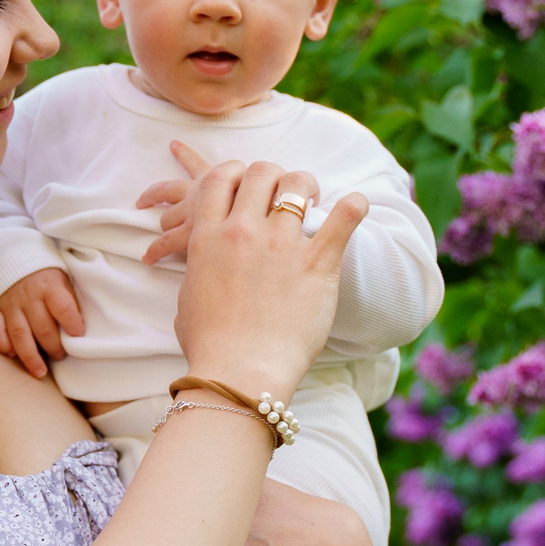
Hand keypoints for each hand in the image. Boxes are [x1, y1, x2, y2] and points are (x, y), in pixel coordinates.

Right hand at [0, 267, 87, 378]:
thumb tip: (78, 330)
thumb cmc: (43, 274)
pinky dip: (3, 345)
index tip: (78, 335)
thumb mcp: (62, 277)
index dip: (72, 323)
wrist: (9, 254)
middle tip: (60, 356)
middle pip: (42, 328)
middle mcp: (28, 296)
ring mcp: (9, 303)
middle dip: (54, 347)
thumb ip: (68, 300)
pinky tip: (13, 354)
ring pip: (19, 335)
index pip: (63, 307)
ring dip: (30, 356)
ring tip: (40, 371)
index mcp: (49, 286)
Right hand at [169, 140, 368, 396]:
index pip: (220, 177)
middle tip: (282, 193)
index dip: (234, 172)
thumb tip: (204, 261)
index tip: (245, 183)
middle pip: (260, 172)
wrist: (239, 373)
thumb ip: (198, 267)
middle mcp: (243, 232)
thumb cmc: (210, 345)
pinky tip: (356, 205)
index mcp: (208, 237)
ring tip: (315, 199)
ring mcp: (281, 246)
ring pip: (298, 185)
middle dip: (272, 176)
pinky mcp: (317, 264)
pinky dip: (353, 206)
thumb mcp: (189, 297)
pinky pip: (342, 219)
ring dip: (307, 186)